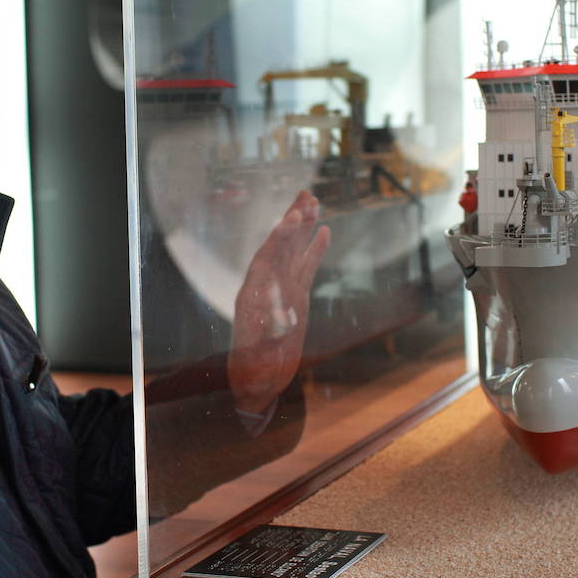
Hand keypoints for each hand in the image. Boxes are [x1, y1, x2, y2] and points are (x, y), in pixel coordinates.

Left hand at [227, 190, 330, 414]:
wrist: (257, 383)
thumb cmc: (254, 373)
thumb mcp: (258, 360)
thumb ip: (267, 338)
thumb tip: (278, 317)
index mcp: (253, 297)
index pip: (266, 261)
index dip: (278, 240)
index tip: (289, 219)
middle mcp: (266, 287)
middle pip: (279, 247)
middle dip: (292, 221)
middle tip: (305, 195)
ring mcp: (281, 290)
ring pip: (293, 252)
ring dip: (302, 226)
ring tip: (312, 200)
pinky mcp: (295, 297)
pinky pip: (305, 267)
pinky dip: (313, 249)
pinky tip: (324, 231)